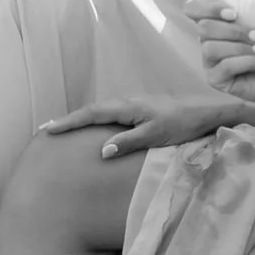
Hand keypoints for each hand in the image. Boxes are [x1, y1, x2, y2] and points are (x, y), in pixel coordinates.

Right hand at [39, 94, 247, 158]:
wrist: (207, 111)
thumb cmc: (183, 124)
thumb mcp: (156, 136)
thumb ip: (129, 142)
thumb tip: (102, 152)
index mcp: (128, 107)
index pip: (91, 114)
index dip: (69, 122)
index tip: (47, 129)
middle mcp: (128, 102)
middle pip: (92, 110)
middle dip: (70, 119)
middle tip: (47, 128)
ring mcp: (136, 104)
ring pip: (102, 110)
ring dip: (83, 118)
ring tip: (65, 127)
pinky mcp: (143, 109)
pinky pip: (112, 113)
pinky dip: (97, 118)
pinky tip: (96, 126)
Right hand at [186, 0, 254, 107]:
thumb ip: (249, 6)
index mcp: (214, 19)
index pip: (192, 6)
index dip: (206, 6)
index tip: (233, 13)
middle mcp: (207, 39)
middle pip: (204, 27)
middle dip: (233, 30)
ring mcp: (208, 60)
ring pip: (212, 48)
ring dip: (241, 48)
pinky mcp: (215, 79)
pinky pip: (225, 66)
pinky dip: (247, 62)